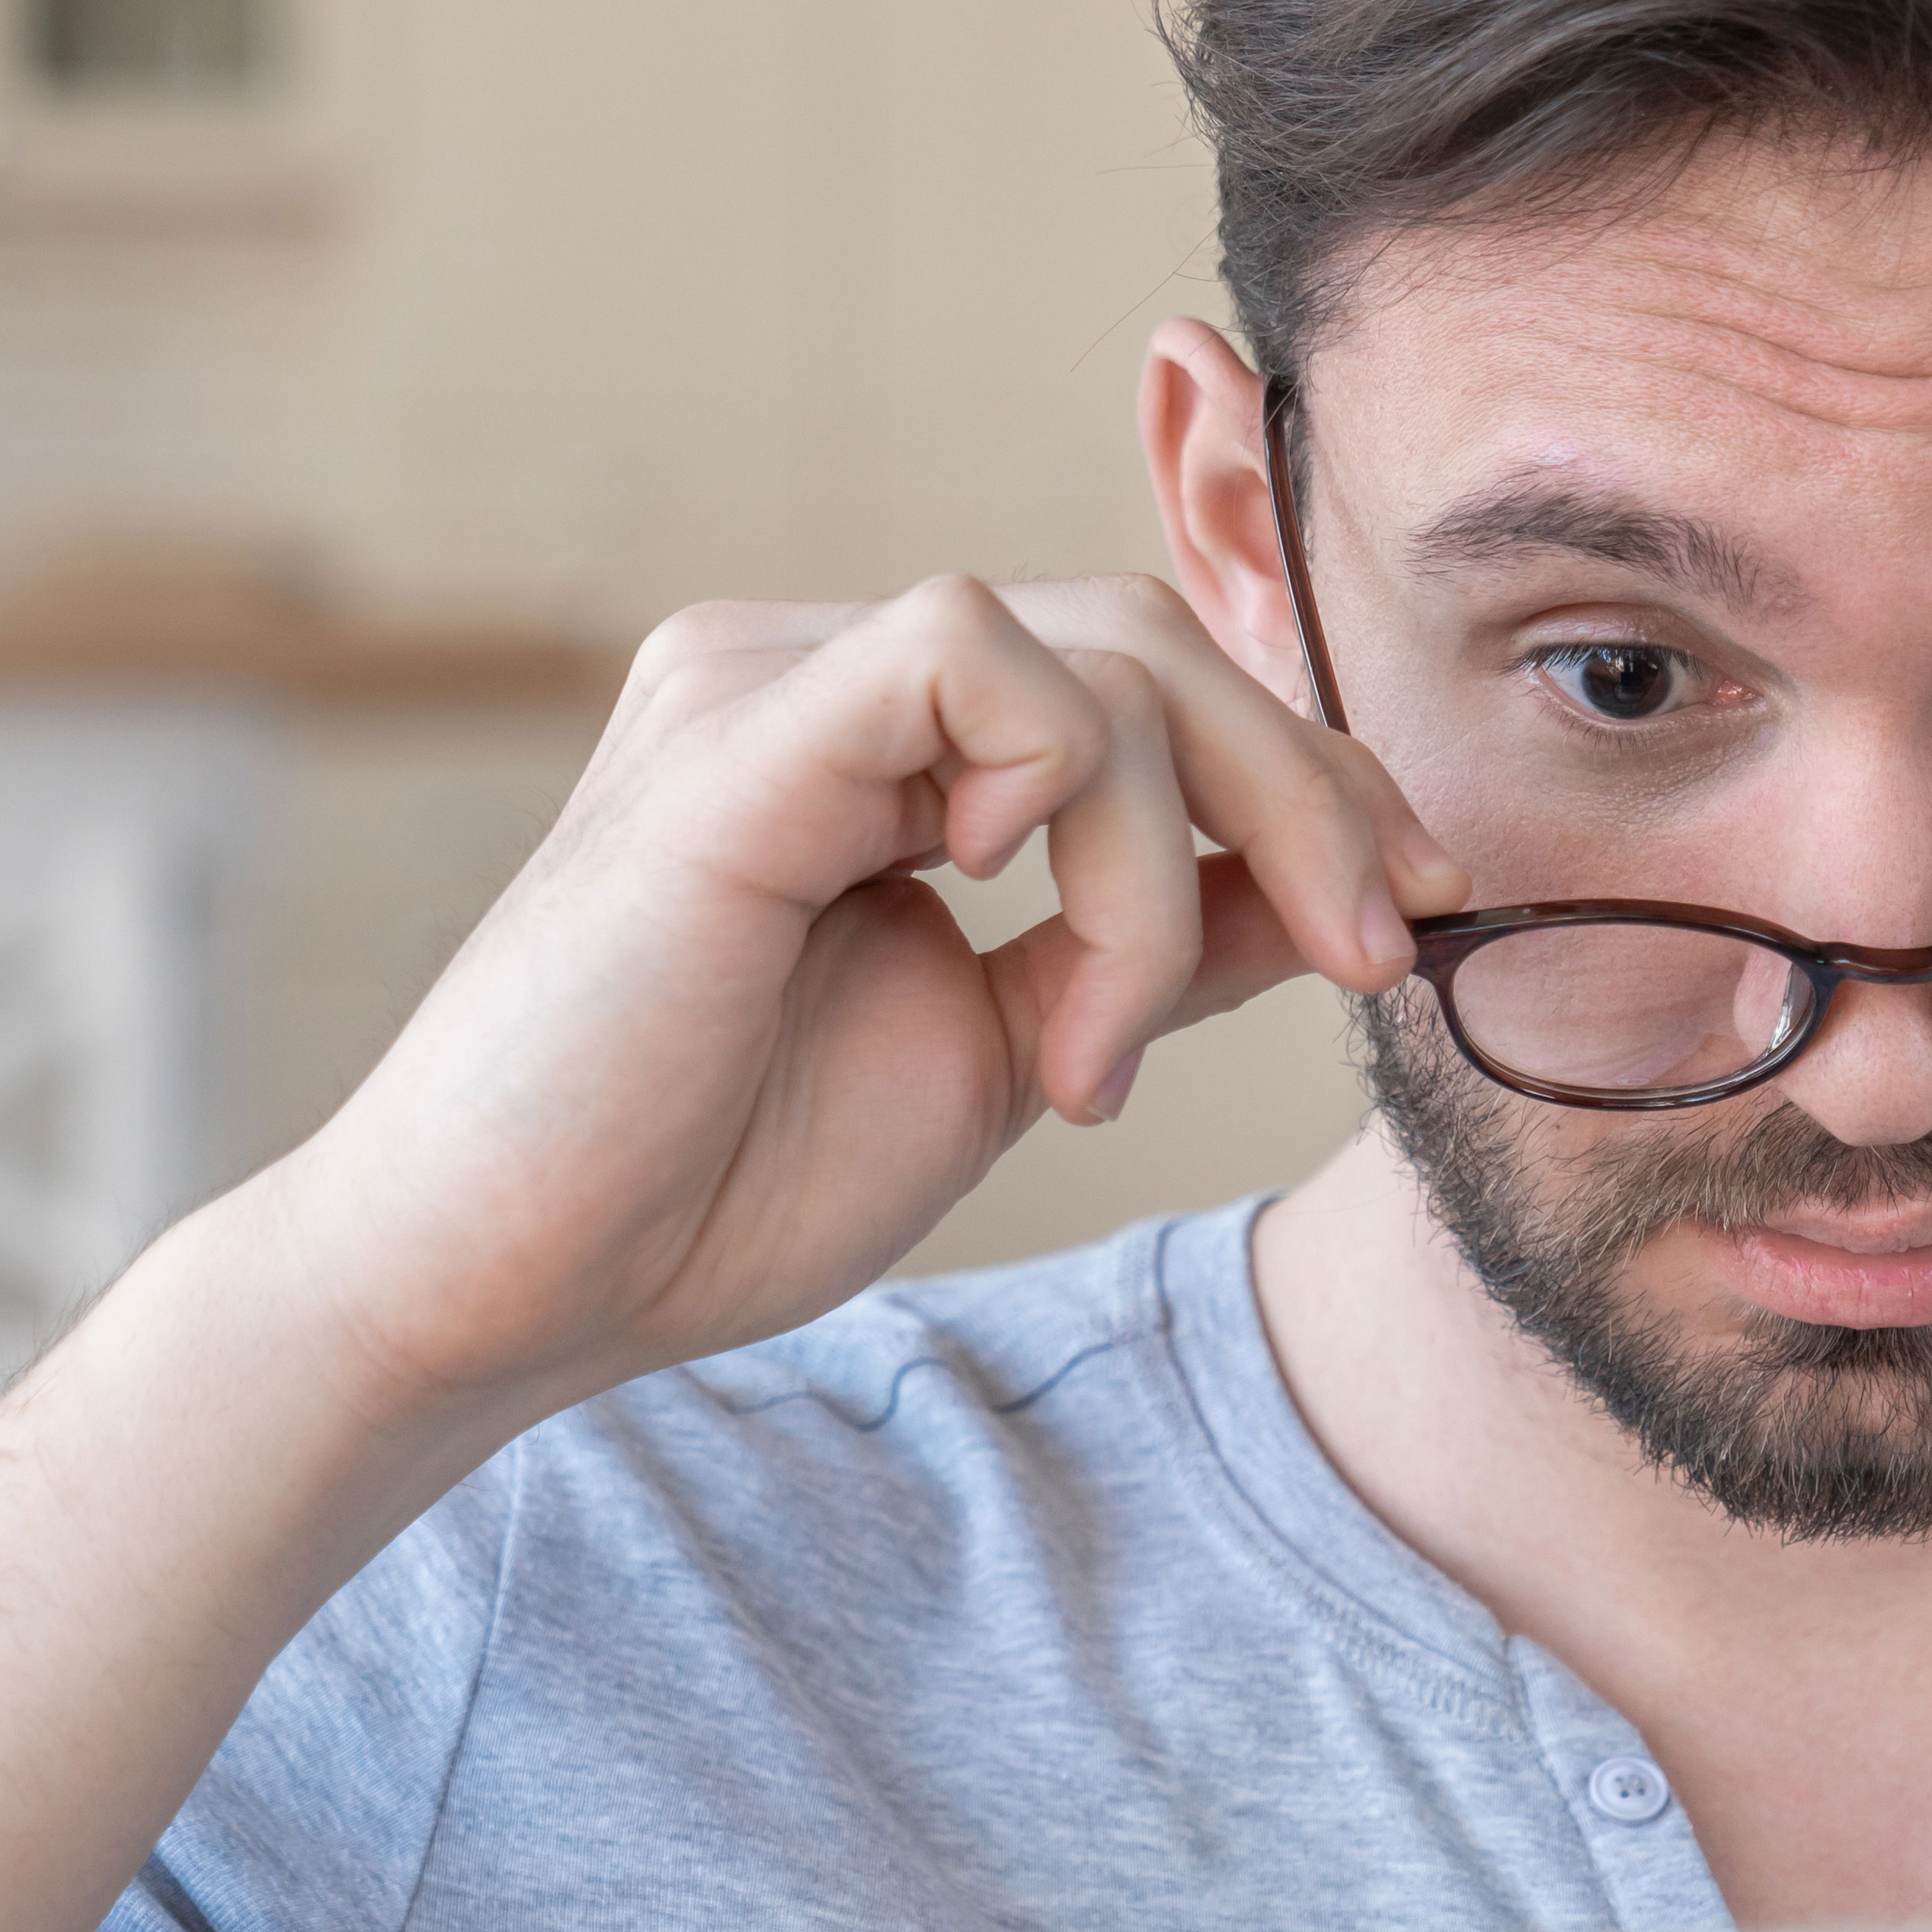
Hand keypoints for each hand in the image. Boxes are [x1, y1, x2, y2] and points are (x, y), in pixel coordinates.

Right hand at [245, 573, 1459, 1456]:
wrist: (510, 1289)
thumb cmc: (716, 1181)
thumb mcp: (1006, 1046)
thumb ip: (1157, 941)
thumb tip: (1347, 882)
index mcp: (881, 745)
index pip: (1157, 686)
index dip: (1318, 780)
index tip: (1422, 908)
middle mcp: (819, 675)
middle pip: (1158, 643)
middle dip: (1313, 796)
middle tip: (1377, 953)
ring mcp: (763, 682)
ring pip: (1102, 653)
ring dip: (1174, 866)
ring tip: (1095, 1049)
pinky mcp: (727, 732)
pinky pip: (967, 659)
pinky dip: (1061, 791)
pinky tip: (1006, 917)